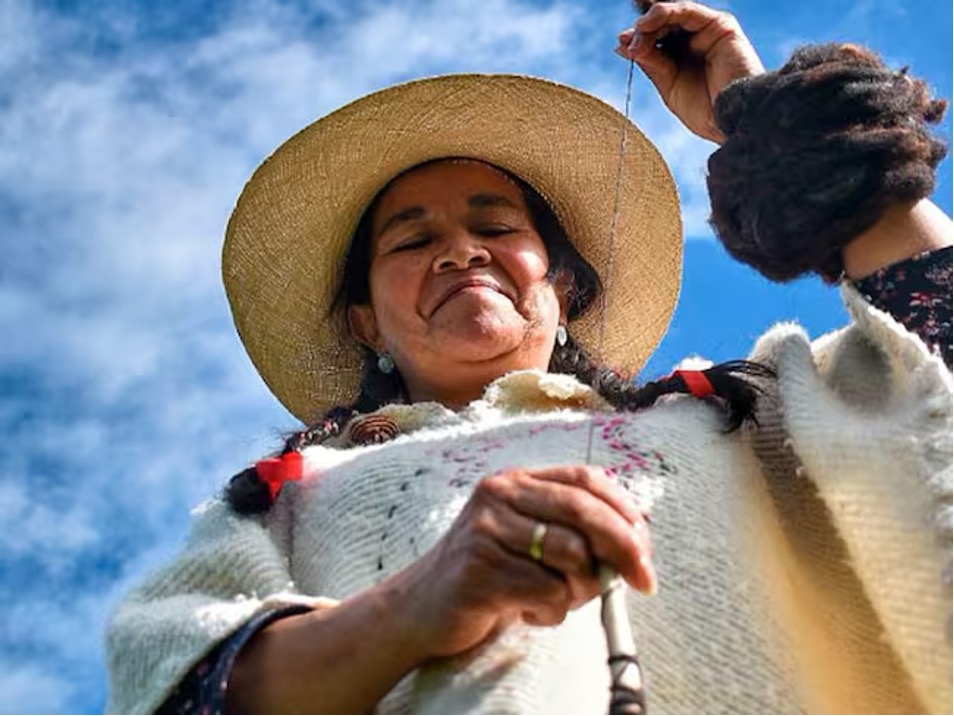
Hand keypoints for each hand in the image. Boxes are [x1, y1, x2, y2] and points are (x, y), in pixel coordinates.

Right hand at [397, 466, 655, 659]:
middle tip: (643, 580)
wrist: (423, 608)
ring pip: (570, 555)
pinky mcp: (479, 569)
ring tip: (556, 601)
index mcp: (517, 480)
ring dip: (580, 590)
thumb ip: (574, 534)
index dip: (624, 510)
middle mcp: (498, 495)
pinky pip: (547, 592)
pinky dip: (552, 612)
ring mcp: (485, 529)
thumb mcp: (530, 540)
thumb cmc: (491, 576)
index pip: (585, 478)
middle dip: (624, 547)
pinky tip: (528, 612)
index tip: (646, 547)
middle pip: (583, 510)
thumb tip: (635, 551)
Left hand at [616, 2, 764, 142]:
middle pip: (663, 25)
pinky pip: (689, 10)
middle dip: (642, 31)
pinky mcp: (721, 25)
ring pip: (673, 15)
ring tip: (637, 35)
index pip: (658, 39)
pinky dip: (666, 12)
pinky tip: (648, 23)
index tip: (621, 44)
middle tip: (627, 42)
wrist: (731, 120)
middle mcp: (697, 41)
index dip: (639, 38)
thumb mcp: (668, 86)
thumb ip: (650, 63)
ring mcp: (708, 32)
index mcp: (685, 57)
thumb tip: (622, 46)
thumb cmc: (705, 111)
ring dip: (651, 22)